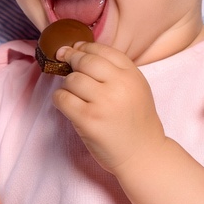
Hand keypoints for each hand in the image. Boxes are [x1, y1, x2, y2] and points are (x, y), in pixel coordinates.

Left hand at [54, 42, 165, 174]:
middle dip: (71, 60)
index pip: (102, 49)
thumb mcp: (135, 88)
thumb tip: (76, 49)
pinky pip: (62, 98)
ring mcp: (103, 103)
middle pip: (84, 61)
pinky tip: (68, 105)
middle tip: (66, 65)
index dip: (84, 47)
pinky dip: (60, 99)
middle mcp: (119, 86)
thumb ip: (113, 70)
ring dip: (67, 84)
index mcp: (132, 75)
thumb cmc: (135, 121)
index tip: (75, 50)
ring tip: (75, 93)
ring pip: (71, 79)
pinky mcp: (88, 120)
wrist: (144, 155)